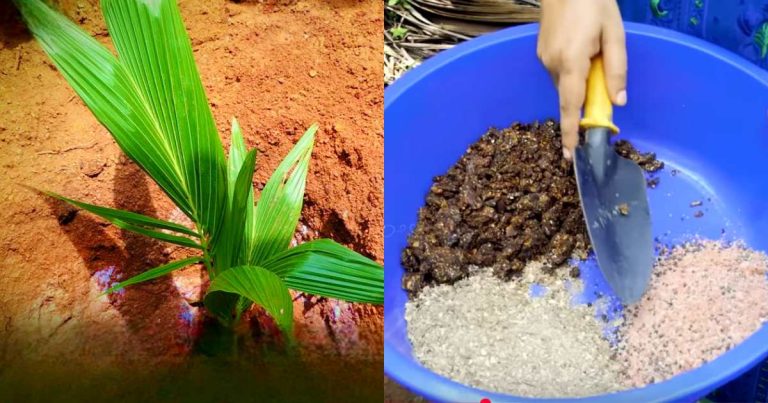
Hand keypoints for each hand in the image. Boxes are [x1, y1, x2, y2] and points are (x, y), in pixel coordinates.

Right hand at [537, 0, 626, 158]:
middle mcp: (552, 64)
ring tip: (593, 51)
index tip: (570, 154)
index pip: (570, 106)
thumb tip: (617, 102)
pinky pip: (559, 71)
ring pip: (565, 83)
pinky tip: (582, 49)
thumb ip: (616, 70)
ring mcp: (544, 58)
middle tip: (602, 86)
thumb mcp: (614, 34)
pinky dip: (572, 71)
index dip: (571, 132)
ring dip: (579, 81)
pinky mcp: (541, 52)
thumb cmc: (593, 2)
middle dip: (584, 99)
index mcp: (571, 61)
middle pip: (569, 95)